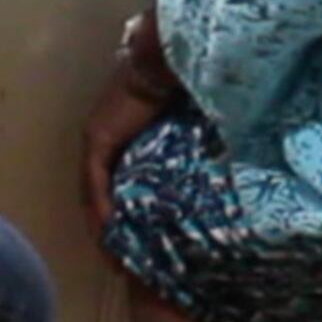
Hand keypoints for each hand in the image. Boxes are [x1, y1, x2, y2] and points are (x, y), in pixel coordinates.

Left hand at [80, 15, 180, 244]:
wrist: (167, 56)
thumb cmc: (186, 84)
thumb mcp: (190, 126)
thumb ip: (194, 147)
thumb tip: (226, 172)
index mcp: (127, 133)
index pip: (121, 182)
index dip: (128, 215)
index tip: (142, 246)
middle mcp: (107, 136)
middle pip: (104, 194)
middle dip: (114, 231)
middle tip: (127, 264)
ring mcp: (99, 138)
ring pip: (95, 195)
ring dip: (105, 230)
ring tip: (117, 263)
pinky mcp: (97, 139)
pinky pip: (95, 185)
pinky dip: (102, 214)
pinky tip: (111, 240)